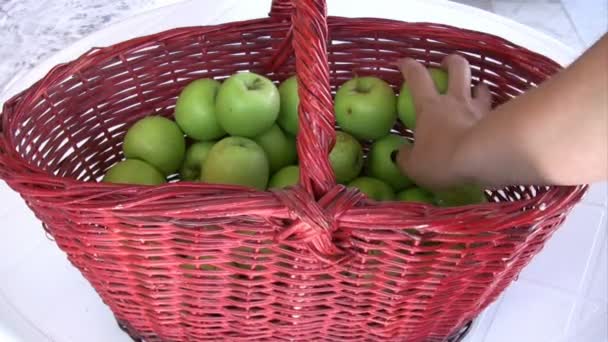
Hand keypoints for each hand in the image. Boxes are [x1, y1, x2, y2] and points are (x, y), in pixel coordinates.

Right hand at [395, 55, 491, 190]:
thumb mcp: (414, 165)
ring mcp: (479, 109)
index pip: (417, 77)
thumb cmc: (441, 160)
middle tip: (446, 64)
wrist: (482, 160)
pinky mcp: (498, 123)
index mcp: (430, 107)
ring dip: (477, 86)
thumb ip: (405, 157)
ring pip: (481, 87)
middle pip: (457, 69)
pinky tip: (492, 119)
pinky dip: (494, 111)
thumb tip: (399, 154)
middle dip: (451, 62)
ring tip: (475, 91)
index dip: (409, 67)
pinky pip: (496, 110)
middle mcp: (455, 101)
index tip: (403, 63)